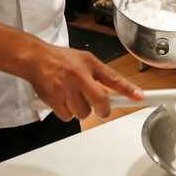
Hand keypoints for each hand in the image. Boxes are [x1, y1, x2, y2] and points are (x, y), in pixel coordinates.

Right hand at [20, 39, 142, 120]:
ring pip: (83, 113)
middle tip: (101, 108)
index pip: (113, 78)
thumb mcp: (86, 60)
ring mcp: (66, 89)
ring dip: (81, 110)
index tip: (140, 96)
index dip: (128, 89)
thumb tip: (116, 91)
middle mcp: (79, 76)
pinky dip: (67, 113)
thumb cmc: (62, 60)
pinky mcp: (54, 100)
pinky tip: (63, 101)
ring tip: (74, 97)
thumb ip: (101, 75)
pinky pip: (68, 117)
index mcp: (89, 64)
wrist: (35, 58)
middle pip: (100, 102)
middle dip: (103, 109)